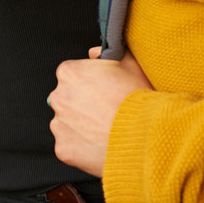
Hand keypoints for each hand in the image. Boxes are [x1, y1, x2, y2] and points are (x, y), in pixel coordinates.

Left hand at [48, 47, 151, 176]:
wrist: (146, 137)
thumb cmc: (138, 99)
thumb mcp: (129, 64)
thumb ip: (107, 53)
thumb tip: (94, 53)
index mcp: (69, 72)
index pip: (72, 75)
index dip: (89, 84)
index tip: (102, 92)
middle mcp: (57, 96)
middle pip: (67, 99)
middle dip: (82, 105)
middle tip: (106, 113)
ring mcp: (58, 124)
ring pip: (67, 123)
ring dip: (81, 127)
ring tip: (106, 131)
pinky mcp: (63, 149)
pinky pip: (69, 147)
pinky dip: (82, 149)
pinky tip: (101, 146)